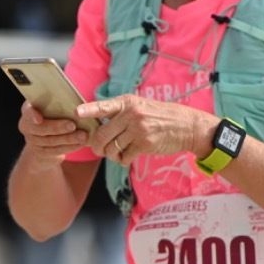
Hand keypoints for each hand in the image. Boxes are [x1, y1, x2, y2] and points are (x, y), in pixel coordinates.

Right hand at [19, 102, 90, 170]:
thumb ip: (57, 101)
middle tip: (73, 125)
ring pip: (50, 141)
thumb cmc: (53, 113)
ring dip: (68, 139)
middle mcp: (27, 126)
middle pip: (41, 128)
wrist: (46, 135)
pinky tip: (80, 143)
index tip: (39, 119)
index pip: (28, 111)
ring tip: (83, 136)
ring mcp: (33, 141)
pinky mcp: (41, 152)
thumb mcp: (51, 104)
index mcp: (29, 110)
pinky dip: (69, 147)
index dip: (32, 115)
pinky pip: (56, 151)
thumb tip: (75, 100)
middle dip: (57, 127)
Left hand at [77, 95, 213, 167]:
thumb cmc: (162, 117)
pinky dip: (123, 160)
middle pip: (102, 135)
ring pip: (111, 148)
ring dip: (112, 155)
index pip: (104, 106)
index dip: (89, 110)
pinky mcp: (145, 144)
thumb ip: (122, 114)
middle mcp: (131, 114)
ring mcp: (138, 129)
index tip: (76, 112)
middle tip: (100, 150)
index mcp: (128, 102)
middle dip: (98, 147)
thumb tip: (100, 131)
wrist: (187, 127)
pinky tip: (129, 157)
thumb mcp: (142, 107)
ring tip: (119, 153)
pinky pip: (124, 157)